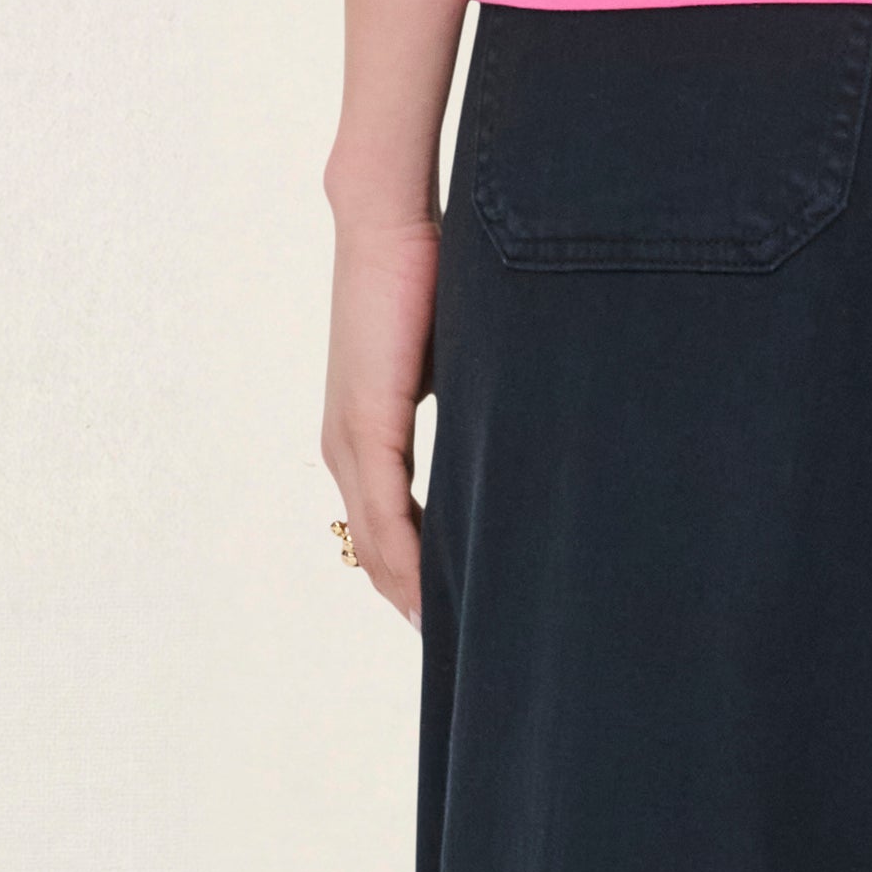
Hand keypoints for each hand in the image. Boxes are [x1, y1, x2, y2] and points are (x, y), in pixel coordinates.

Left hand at [320, 206, 441, 628]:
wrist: (389, 220)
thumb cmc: (432, 275)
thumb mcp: (463, 360)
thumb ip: (482, 405)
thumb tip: (525, 432)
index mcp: (367, 434)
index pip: (389, 528)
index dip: (421, 577)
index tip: (461, 618)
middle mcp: (347, 446)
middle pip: (377, 552)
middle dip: (419, 602)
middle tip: (470, 651)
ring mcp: (350, 440)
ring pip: (377, 544)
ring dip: (414, 595)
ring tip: (461, 642)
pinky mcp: (364, 426)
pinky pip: (385, 514)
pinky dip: (409, 562)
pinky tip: (434, 600)